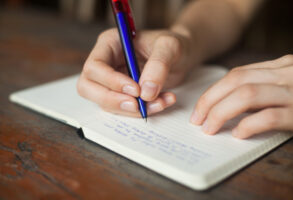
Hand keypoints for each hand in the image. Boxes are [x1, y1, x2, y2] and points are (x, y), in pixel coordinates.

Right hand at [77, 28, 192, 116]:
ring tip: (161, 103)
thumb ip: (159, 65)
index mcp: (110, 44)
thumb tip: (145, 93)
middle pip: (88, 87)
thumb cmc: (173, 45)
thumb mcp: (170, 46)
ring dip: (131, 110)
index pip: (95, 66)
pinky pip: (123, 109)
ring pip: (105, 103)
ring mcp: (111, 81)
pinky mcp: (122, 94)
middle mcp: (106, 63)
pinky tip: (162, 103)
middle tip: (138, 105)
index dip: (111, 81)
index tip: (136, 90)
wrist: (182, 56)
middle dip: (112, 100)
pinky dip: (142, 111)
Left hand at [190, 55, 292, 138]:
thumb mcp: (289, 88)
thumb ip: (262, 91)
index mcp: (283, 66)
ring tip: (210, 128)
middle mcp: (289, 73)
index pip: (237, 74)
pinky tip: (238, 134)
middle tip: (197, 119)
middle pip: (237, 81)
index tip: (200, 108)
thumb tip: (228, 105)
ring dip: (221, 113)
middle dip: (210, 101)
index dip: (213, 92)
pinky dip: (249, 125)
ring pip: (247, 95)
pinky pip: (270, 117)